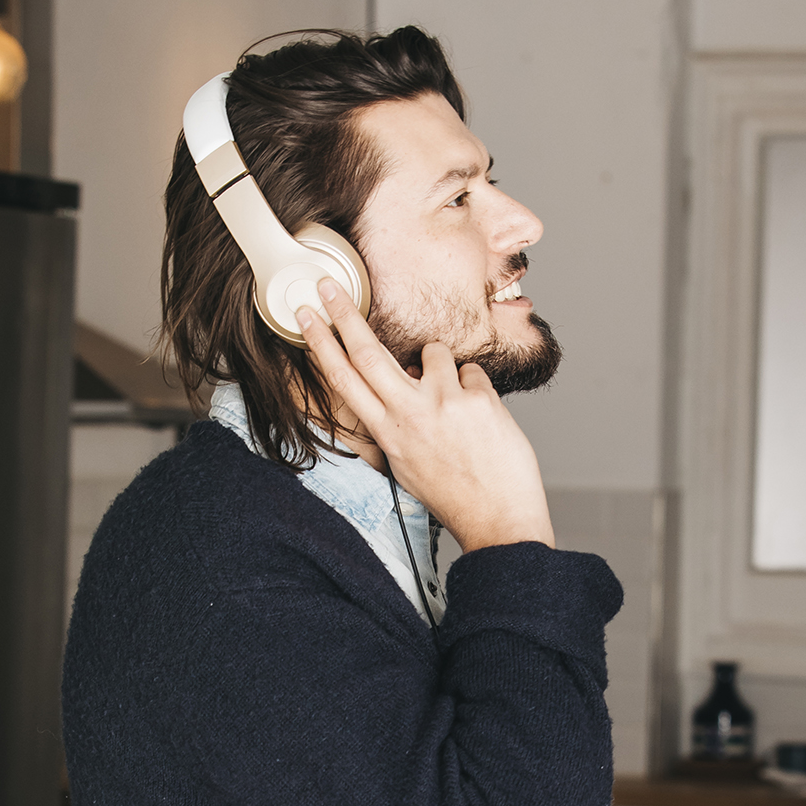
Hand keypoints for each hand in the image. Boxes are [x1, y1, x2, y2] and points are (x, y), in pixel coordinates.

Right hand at [298, 280, 553, 552]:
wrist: (499, 519)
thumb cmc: (454, 493)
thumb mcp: (406, 463)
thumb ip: (397, 419)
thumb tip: (401, 379)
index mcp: (387, 434)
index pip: (344, 380)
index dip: (321, 344)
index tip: (306, 315)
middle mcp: (409, 415)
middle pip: (367, 352)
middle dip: (344, 314)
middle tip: (329, 285)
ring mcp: (444, 404)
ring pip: (432, 352)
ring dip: (443, 369)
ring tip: (457, 408)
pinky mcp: (478, 399)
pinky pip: (472, 370)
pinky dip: (476, 389)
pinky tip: (482, 421)